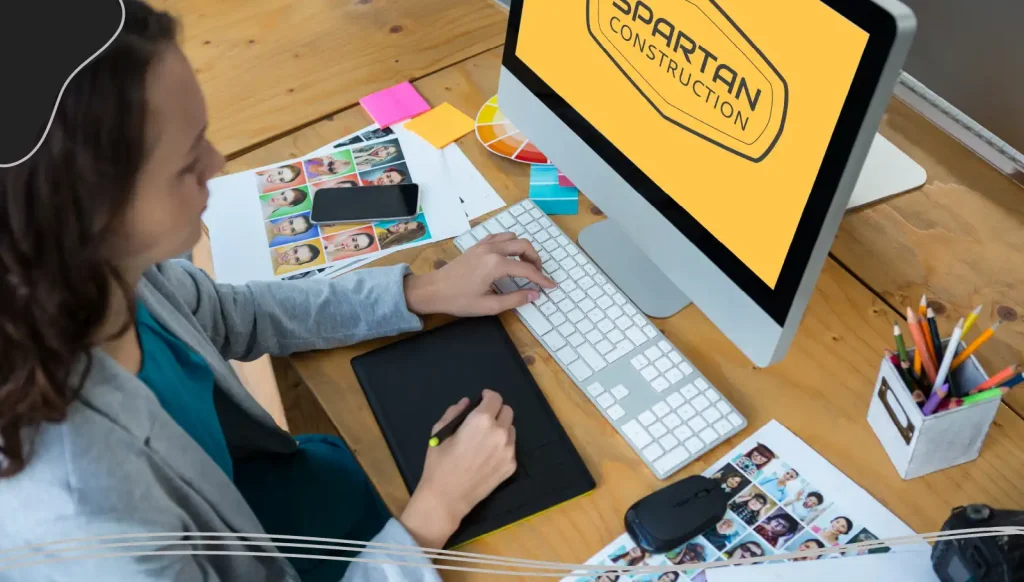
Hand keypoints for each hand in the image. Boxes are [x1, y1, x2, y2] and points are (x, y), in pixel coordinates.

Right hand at [399, 390, 516, 547]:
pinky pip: (511, 448)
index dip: (488, 396)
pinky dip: (502, 446)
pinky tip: (487, 456)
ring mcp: (508, 451)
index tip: (482, 400)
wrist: (447, 497)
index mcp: (481, 420)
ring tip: (485, 439)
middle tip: (483, 419)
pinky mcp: (511, 466)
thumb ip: (454, 413)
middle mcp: (500, 432)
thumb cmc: (439, 463)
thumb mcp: (440, 433)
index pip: (495, 398)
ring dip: (501, 428)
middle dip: (496, 411)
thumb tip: (466, 402)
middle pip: (507, 411)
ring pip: (511, 429)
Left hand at [404, 233, 555, 316]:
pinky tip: (509, 256)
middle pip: (524, 245)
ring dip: (523, 249)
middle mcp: (492, 249)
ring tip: (525, 266)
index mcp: (496, 265)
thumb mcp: (489, 306)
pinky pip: (499, 237)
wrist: (433, 290)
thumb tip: (534, 294)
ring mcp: (484, 244)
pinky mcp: (477, 245)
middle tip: (539, 275)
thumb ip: (514, 299)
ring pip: (513, 238)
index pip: (527, 269)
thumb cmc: (458, 300)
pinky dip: (509, 243)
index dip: (542, 278)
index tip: (551, 286)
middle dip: (536, 259)